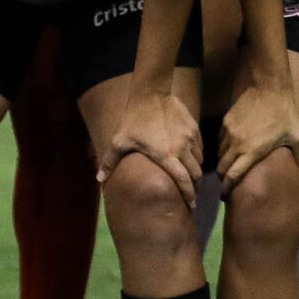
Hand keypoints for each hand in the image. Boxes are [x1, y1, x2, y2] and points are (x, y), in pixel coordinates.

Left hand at [100, 89, 202, 205]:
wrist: (151, 93)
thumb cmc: (133, 120)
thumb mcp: (119, 141)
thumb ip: (110, 162)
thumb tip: (99, 180)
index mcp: (166, 156)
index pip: (183, 181)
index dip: (189, 195)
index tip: (190, 206)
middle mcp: (182, 149)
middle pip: (196, 174)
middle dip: (195, 187)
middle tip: (192, 196)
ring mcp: (190, 138)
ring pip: (200, 160)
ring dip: (196, 172)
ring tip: (191, 178)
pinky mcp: (194, 128)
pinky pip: (200, 147)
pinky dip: (197, 156)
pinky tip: (190, 158)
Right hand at [218, 75, 298, 188]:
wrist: (268, 86)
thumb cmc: (285, 113)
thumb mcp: (298, 136)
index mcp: (252, 151)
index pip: (232, 176)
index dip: (227, 188)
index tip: (225, 196)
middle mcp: (236, 144)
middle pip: (222, 168)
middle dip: (224, 178)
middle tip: (228, 183)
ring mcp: (229, 132)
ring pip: (220, 155)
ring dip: (224, 163)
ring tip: (231, 167)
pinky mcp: (226, 122)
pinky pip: (220, 141)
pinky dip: (224, 149)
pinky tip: (232, 149)